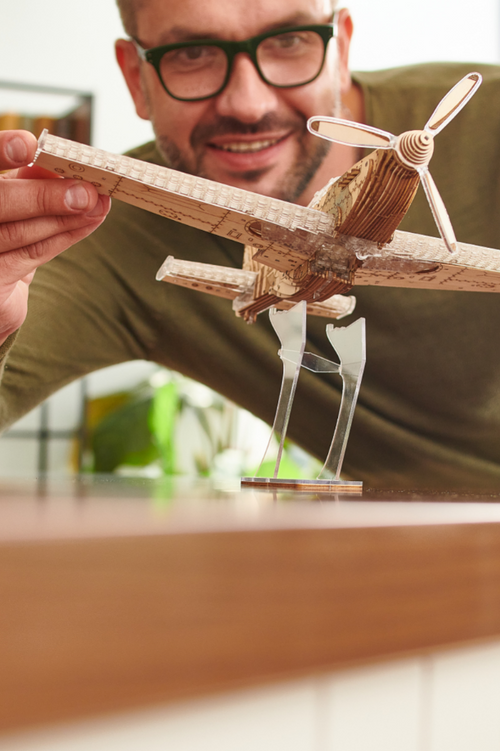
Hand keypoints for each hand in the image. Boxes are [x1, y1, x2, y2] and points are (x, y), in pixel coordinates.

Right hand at [0, 130, 110, 344]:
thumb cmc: (2, 241)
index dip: (0, 152)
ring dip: (64, 217)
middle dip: (44, 195)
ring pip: (19, 231)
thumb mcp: (10, 205)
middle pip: (0, 202)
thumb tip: (57, 163)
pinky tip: (90, 221)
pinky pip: (30, 255)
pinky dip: (65, 236)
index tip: (29, 145)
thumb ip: (25, 184)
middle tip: (85, 191)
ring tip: (97, 204)